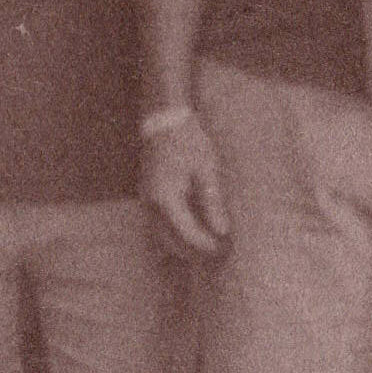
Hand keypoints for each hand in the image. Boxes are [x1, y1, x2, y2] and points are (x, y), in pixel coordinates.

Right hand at [138, 105, 226, 262]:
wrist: (164, 120)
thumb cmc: (187, 141)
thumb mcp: (206, 169)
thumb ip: (212, 202)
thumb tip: (222, 231)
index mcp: (165, 198)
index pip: (186, 233)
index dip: (206, 245)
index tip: (225, 249)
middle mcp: (151, 205)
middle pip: (171, 242)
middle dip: (195, 252)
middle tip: (220, 252)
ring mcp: (147, 202)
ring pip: (163, 237)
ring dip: (184, 245)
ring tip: (210, 246)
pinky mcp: (149, 198)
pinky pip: (161, 226)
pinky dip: (177, 234)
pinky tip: (195, 232)